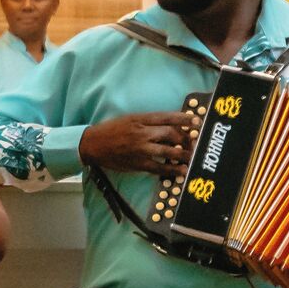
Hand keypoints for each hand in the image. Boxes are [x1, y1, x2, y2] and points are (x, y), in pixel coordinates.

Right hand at [80, 107, 196, 178]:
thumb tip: (170, 126)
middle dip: (185, 138)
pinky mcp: (137, 163)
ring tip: (191, 157)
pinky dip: (172, 170)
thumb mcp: (130, 119)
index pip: (166, 117)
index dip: (183, 118)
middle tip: (192, 142)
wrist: (93, 144)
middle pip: (170, 133)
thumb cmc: (112, 130)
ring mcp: (140, 149)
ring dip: (183, 155)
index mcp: (140, 119)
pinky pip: (158, 167)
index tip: (196, 121)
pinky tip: (181, 171)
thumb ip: (148, 122)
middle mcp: (142, 132)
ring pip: (168, 151)